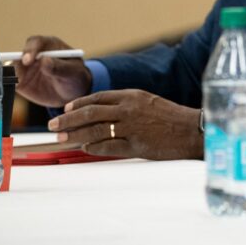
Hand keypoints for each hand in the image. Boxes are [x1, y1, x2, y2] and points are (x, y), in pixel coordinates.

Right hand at [13, 35, 91, 107]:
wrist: (72, 93)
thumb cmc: (75, 77)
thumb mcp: (73, 72)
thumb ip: (60, 67)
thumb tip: (45, 61)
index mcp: (49, 46)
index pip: (36, 42)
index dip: (30, 50)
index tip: (28, 60)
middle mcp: (34, 55)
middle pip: (19, 54)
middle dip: (17, 62)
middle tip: (18, 74)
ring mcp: (26, 68)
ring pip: (12, 68)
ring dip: (10, 73)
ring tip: (17, 82)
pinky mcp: (20, 82)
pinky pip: (10, 82)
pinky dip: (7, 84)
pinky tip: (10, 88)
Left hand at [47, 89, 202, 159]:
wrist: (192, 130)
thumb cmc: (172, 117)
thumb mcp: (149, 103)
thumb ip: (126, 106)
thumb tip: (103, 113)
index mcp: (132, 96)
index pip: (97, 97)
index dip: (78, 103)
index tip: (66, 108)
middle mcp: (129, 109)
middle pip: (90, 113)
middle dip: (67, 119)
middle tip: (53, 125)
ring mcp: (131, 127)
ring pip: (94, 130)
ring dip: (74, 134)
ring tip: (61, 138)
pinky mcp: (136, 145)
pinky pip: (108, 147)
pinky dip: (93, 148)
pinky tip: (84, 148)